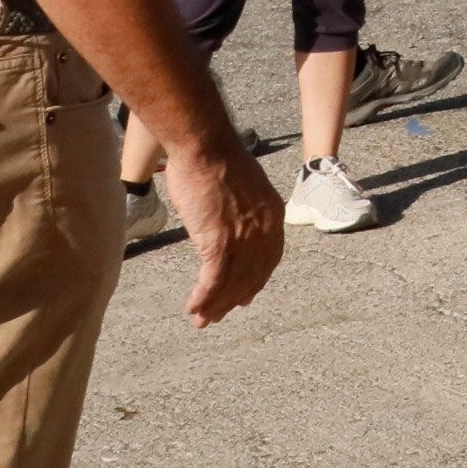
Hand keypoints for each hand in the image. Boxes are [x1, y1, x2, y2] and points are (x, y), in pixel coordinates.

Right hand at [167, 140, 285, 326]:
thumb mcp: (243, 188)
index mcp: (273, 215)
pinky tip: (193, 308)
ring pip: (231, 282)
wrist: (206, 147)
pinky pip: (213, 279)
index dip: (255, 281)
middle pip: (251, 276)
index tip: (244, 297)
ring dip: (215, 305)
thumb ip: (244, 211)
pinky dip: (203, 297)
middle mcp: (264, 229)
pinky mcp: (219, 241)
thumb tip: (230, 224)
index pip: (269, 259)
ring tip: (201, 321)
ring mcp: (243, 237)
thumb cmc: (217, 160)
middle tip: (217, 316)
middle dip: (233, 299)